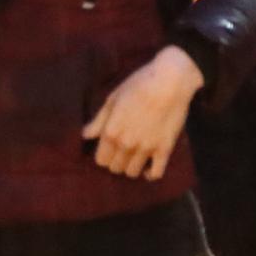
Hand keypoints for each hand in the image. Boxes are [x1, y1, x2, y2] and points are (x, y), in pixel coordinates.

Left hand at [82, 47, 206, 180]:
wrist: (170, 81)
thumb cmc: (139, 85)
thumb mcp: (113, 99)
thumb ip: (99, 120)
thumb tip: (85, 135)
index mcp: (111, 132)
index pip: (101, 160)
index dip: (104, 155)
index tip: (109, 149)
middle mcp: (126, 144)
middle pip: (115, 168)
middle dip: (117, 161)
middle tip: (122, 152)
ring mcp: (146, 149)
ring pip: (132, 173)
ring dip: (131, 167)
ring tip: (134, 157)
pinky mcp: (164, 149)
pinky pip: (155, 173)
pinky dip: (150, 174)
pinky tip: (148, 168)